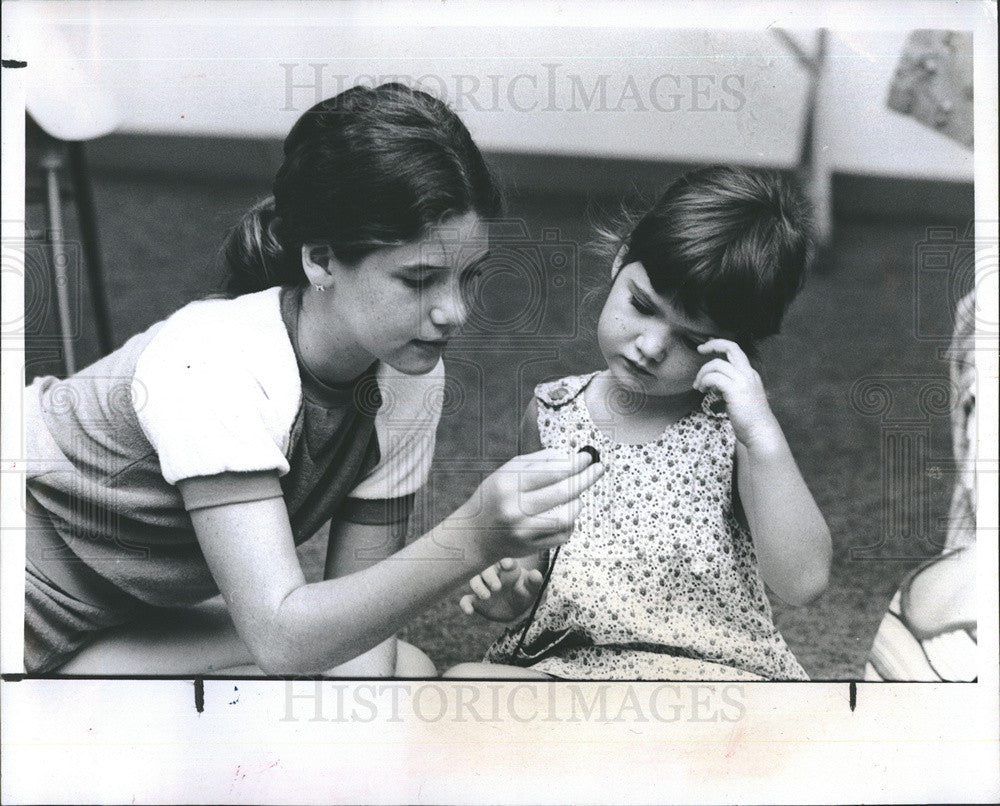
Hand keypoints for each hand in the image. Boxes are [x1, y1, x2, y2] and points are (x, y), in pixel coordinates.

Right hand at [456, 448, 603, 562]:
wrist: (476, 534)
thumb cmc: (495, 497)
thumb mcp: (508, 472)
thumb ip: (538, 461)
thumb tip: (570, 456)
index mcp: (508, 485)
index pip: (551, 472)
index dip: (575, 463)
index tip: (588, 457)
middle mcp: (515, 509)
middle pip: (562, 492)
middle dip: (585, 478)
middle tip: (597, 469)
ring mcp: (524, 531)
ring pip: (567, 517)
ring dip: (577, 503)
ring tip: (576, 496)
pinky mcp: (531, 547)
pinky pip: (563, 534)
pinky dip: (570, 522)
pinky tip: (565, 514)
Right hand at [459, 558, 544, 621]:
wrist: (515, 608)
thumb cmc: (524, 592)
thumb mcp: (532, 588)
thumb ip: (534, 581)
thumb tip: (536, 574)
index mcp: (506, 567)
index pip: (503, 560)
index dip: (505, 562)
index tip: (507, 565)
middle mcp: (492, 574)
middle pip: (486, 569)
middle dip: (490, 576)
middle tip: (497, 587)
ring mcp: (483, 586)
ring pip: (474, 580)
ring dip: (478, 587)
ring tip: (486, 596)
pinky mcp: (476, 600)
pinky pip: (466, 600)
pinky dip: (464, 604)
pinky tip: (469, 612)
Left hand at [694, 339, 781, 449]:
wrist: (760, 432)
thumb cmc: (748, 419)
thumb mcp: (740, 397)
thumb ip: (729, 387)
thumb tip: (713, 384)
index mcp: (750, 374)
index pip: (736, 350)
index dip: (720, 344)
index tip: (706, 347)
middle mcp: (748, 374)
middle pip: (731, 347)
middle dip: (713, 344)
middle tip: (699, 349)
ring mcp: (743, 381)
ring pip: (717, 364)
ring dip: (703, 373)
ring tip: (699, 386)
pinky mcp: (735, 390)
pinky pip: (714, 378)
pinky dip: (705, 381)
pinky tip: (702, 391)